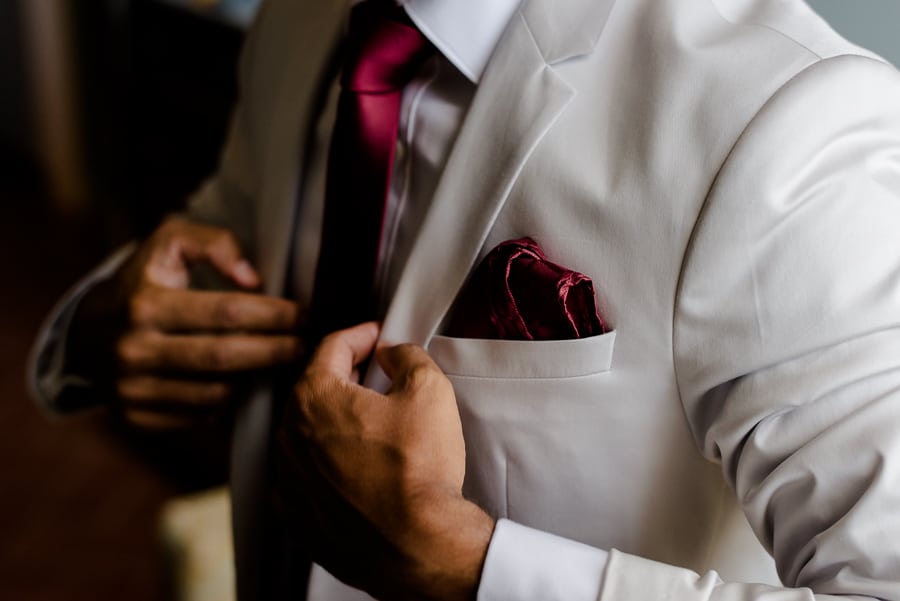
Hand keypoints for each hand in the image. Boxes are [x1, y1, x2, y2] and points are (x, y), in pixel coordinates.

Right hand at [69, 216, 301, 429]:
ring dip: (254, 378)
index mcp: (145, 305)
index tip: (304, 314)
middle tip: (305, 344)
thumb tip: (252, 279)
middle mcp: (134, 351)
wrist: (85, 332)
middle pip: (225, 358)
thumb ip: (214, 243)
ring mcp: (133, 390)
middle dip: (275, 351)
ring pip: (216, 393)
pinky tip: (240, 382)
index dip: (273, 315)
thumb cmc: (144, 281)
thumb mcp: (169, 242)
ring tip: (276, 360)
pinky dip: (226, 403)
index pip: (226, 313)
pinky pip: (199, 417)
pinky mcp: (137, 418)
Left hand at [276, 323, 494, 600]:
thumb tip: (394, 354)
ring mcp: (289, 479)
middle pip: (315, 390)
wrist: (417, 545)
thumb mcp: (429, 391)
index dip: (360, 336)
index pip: (332, 348)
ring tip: (372, 426)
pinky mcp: (297, 516)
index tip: (377, 337)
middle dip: (346, 378)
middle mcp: (290, 436)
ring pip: (308, 434)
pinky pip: (306, 477)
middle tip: (377, 377)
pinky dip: (325, 466)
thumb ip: (407, 357)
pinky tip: (354, 468)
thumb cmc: (419, 472)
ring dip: (335, 423)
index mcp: (314, 398)